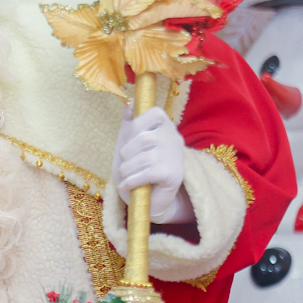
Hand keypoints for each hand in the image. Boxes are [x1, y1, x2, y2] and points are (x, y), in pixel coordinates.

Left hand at [113, 103, 193, 224]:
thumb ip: (129, 121)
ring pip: (144, 158)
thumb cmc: (137, 168)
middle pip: (143, 137)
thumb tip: (129, 101)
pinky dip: (131, 181)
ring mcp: (176, 157)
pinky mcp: (174, 175)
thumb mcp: (129, 142)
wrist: (148, 201)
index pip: (152, 113)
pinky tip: (128, 185)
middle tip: (126, 164)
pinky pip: (147, 174)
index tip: (130, 142)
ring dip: (127, 170)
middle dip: (126, 153)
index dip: (135, 127)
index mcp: (165, 126)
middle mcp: (174, 138)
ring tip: (126, 177)